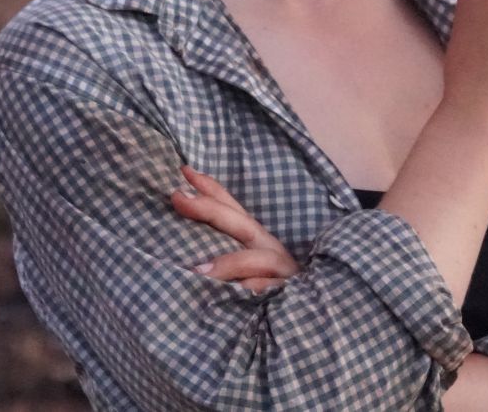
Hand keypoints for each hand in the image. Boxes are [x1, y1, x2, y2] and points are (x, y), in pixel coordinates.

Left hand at [170, 165, 299, 292]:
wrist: (309, 318)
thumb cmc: (269, 293)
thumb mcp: (242, 273)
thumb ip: (221, 261)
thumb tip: (186, 256)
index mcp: (257, 240)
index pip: (232, 209)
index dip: (210, 190)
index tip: (184, 170)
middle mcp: (270, 249)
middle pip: (242, 223)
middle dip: (210, 208)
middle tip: (178, 197)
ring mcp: (283, 271)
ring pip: (259, 259)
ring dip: (229, 263)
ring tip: (199, 272)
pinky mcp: (291, 294)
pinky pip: (271, 290)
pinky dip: (254, 290)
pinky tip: (237, 295)